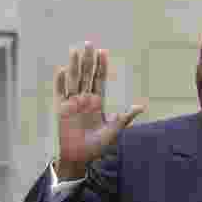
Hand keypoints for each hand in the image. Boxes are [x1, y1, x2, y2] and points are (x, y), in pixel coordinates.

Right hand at [54, 42, 143, 178]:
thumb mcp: (114, 130)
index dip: (101, 66)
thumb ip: (125, 117)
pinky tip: (62, 70)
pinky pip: (59, 93)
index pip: (99, 79)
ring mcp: (72, 103)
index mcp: (97, 102)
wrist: (80, 158)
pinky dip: (60, 82)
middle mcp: (84, 99)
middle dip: (88, 60)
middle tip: (89, 43)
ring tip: (75, 51)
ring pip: (73, 80)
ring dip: (74, 65)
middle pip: (86, 75)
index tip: (103, 52)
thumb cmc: (97, 146)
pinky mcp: (60, 109)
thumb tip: (141, 106)